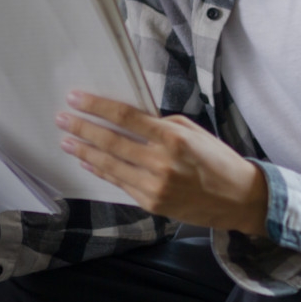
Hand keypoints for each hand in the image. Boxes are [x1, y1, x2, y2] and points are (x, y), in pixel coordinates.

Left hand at [56, 91, 267, 234]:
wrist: (239, 199)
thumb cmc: (216, 159)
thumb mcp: (191, 131)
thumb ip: (159, 125)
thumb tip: (127, 118)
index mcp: (173, 138)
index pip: (125, 117)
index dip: (97, 106)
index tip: (75, 98)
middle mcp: (161, 163)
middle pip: (111, 142)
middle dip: (82, 129)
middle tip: (62, 119)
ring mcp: (155, 186)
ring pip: (110, 165)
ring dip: (84, 152)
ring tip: (66, 141)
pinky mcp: (152, 204)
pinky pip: (120, 184)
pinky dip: (101, 171)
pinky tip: (87, 163)